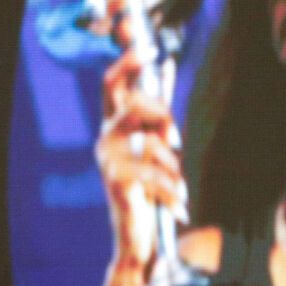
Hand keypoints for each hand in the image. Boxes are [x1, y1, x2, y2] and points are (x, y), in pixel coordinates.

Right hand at [96, 28, 186, 277]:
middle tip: (175, 140)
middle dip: (161, 115)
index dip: (126, 63)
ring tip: (177, 185)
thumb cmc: (151, 187)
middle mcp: (105, 137)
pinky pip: (154, 173)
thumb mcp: (158, 143)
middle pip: (133, 103)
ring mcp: (107, 158)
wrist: (140, 236)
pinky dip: (173, 190)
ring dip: (172, 164)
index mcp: (114, 125)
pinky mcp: (115, 180)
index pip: (113, 84)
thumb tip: (165, 64)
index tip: (148, 49)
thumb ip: (158, 107)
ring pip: (150, 141)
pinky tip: (179, 206)